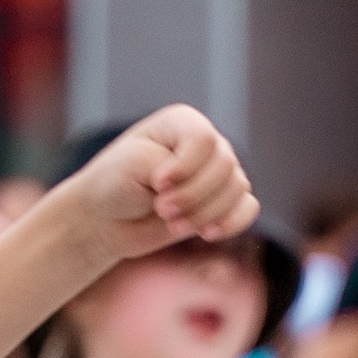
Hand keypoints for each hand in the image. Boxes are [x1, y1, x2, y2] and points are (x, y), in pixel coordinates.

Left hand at [70, 105, 256, 263]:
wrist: (109, 218)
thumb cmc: (116, 183)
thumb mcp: (132, 165)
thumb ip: (170, 166)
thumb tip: (207, 189)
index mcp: (183, 123)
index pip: (204, 139)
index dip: (184, 167)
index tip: (157, 184)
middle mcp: (207, 144)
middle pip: (224, 166)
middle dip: (193, 195)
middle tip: (162, 210)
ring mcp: (219, 172)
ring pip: (237, 188)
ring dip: (205, 213)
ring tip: (173, 224)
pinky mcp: (223, 202)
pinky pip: (248, 208)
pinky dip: (232, 223)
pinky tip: (207, 234)